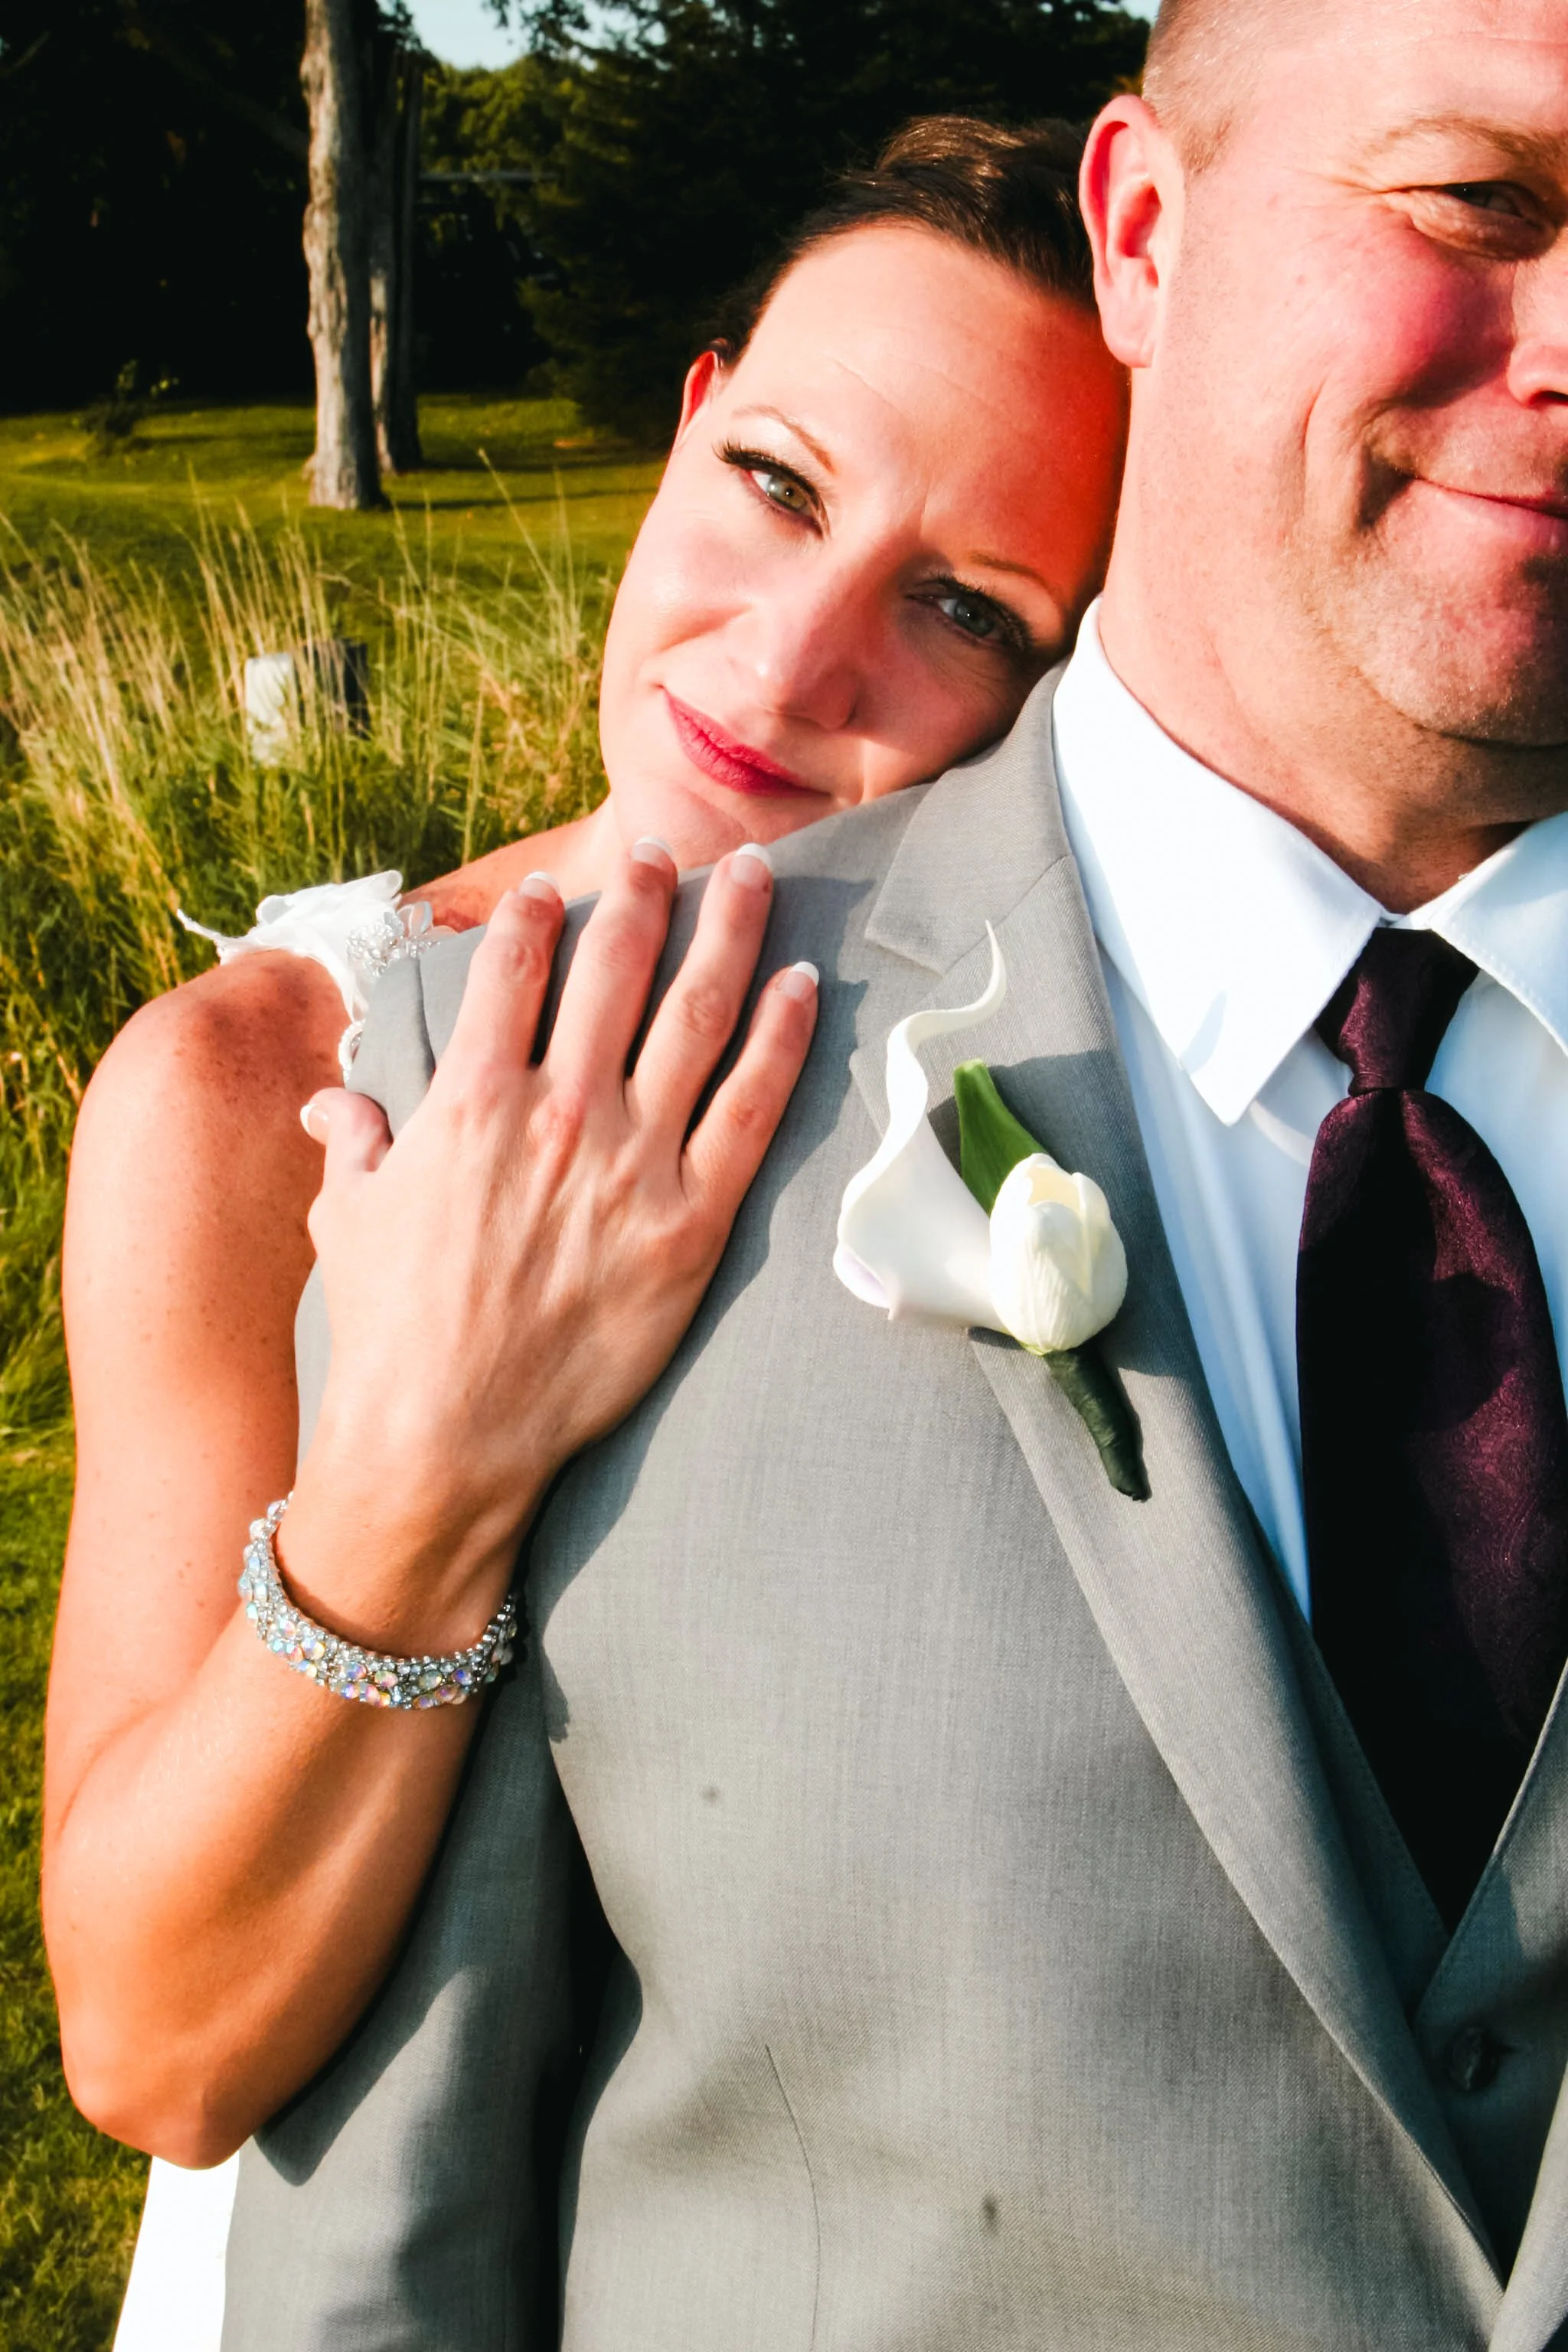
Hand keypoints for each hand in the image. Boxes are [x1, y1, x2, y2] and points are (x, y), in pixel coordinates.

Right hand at [281, 840, 817, 1650]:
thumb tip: (339, 1099)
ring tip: (757, 874)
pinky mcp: (693, 1223)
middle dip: (647, 892)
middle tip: (670, 849)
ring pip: (698, 1015)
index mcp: (472, 1101)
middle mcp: (560, 1113)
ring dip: (731, 931)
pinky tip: (806, 983)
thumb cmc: (392, 1331)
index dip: (535, 913)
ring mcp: (634, 1165)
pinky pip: (752, 1110)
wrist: (447, 1437)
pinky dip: (784, 1038)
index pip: (512, 969)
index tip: (555, 886)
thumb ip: (355, 1143)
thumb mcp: (350, 1219)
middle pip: (617, 966)